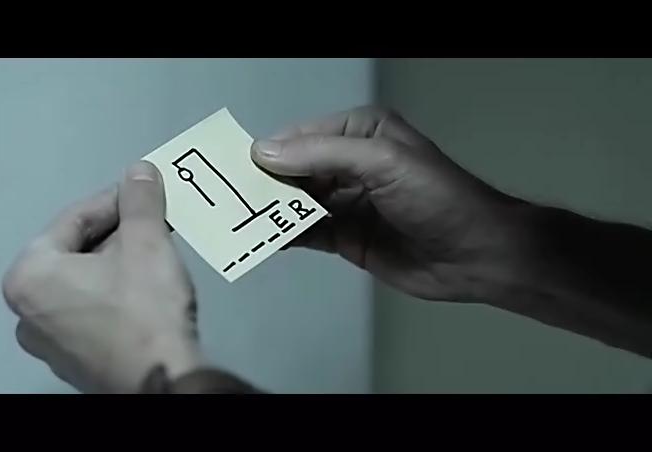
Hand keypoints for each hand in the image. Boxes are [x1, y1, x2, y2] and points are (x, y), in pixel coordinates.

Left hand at [2, 161, 202, 392]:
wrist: (162, 380)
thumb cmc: (144, 309)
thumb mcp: (146, 243)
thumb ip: (139, 201)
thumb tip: (140, 171)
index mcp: (28, 276)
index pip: (73, 220)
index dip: (114, 199)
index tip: (144, 189)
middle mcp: (26, 311)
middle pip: (75, 252)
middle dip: (116, 233)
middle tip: (152, 220)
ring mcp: (48, 342)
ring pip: (84, 283)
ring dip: (117, 261)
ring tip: (154, 249)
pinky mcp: (74, 362)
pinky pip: (90, 311)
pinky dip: (114, 293)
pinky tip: (146, 288)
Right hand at [251, 106, 526, 302]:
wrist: (476, 255)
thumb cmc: (434, 197)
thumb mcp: (382, 162)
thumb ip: (323, 155)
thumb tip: (263, 152)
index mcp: (360, 133)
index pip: (301, 137)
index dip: (268, 152)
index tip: (231, 169)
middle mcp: (349, 163)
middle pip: (294, 170)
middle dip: (264, 182)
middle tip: (225, 197)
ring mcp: (346, 201)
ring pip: (297, 201)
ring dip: (270, 210)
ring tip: (233, 219)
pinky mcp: (345, 237)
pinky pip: (306, 232)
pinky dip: (284, 235)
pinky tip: (261, 240)